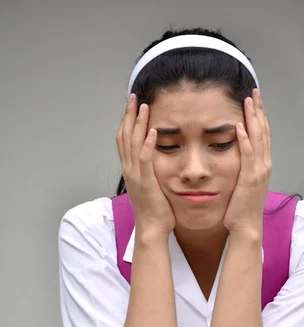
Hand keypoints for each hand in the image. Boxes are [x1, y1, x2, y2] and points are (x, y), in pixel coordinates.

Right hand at [116, 95, 175, 235]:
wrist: (152, 229)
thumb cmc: (155, 212)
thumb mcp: (151, 186)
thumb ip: (151, 172)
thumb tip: (157, 162)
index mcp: (130, 170)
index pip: (124, 141)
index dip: (126, 121)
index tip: (131, 106)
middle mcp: (129, 170)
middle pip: (125, 136)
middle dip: (129, 115)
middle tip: (133, 97)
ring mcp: (136, 176)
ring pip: (133, 144)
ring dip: (137, 123)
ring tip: (143, 106)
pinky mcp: (146, 182)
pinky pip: (145, 159)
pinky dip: (148, 144)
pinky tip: (153, 130)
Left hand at [223, 88, 271, 234]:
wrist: (246, 227)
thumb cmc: (242, 210)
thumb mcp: (243, 185)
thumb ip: (242, 170)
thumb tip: (235, 160)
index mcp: (262, 166)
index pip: (262, 136)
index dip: (259, 117)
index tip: (254, 101)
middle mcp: (264, 165)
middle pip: (263, 131)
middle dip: (259, 111)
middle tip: (254, 92)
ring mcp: (259, 170)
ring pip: (258, 138)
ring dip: (253, 118)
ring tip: (249, 100)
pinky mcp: (250, 177)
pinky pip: (247, 154)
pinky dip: (244, 139)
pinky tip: (239, 126)